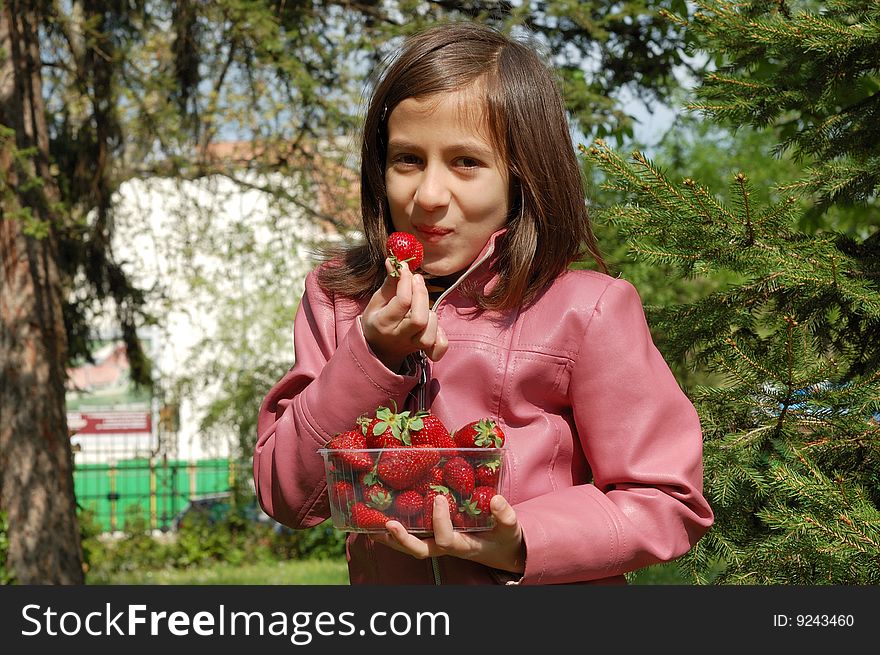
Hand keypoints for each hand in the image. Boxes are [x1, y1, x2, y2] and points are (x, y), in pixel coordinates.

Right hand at [361, 258, 447, 370]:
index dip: (406, 281)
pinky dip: (440, 335)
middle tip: (417, 279)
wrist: (378, 348)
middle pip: (419, 319)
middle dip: (421, 294)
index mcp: (383, 323)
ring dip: (429, 314)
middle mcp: (399, 336)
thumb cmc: (377, 320)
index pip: (402, 302)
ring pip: (429, 334)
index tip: (406, 268)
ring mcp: (412, 345)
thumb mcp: (377, 300)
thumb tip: (394, 261)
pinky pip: (439, 347)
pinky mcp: (424, 350)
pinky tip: (432, 322)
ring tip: (420, 304)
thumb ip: (389, 282)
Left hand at [370, 494, 525, 573]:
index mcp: (463, 545)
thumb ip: (504, 515)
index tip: (439, 498)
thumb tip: (495, 500)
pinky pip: (411, 536)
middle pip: (419, 550)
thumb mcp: (509, 528)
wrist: (501, 550)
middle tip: (389, 523)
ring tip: (369, 523)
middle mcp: (445, 547)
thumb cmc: (504, 537)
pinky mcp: (432, 536)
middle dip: (402, 539)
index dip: (439, 522)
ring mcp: (436, 543)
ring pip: (409, 546)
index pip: (446, 539)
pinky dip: (393, 531)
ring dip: (389, 537)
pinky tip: (377, 518)